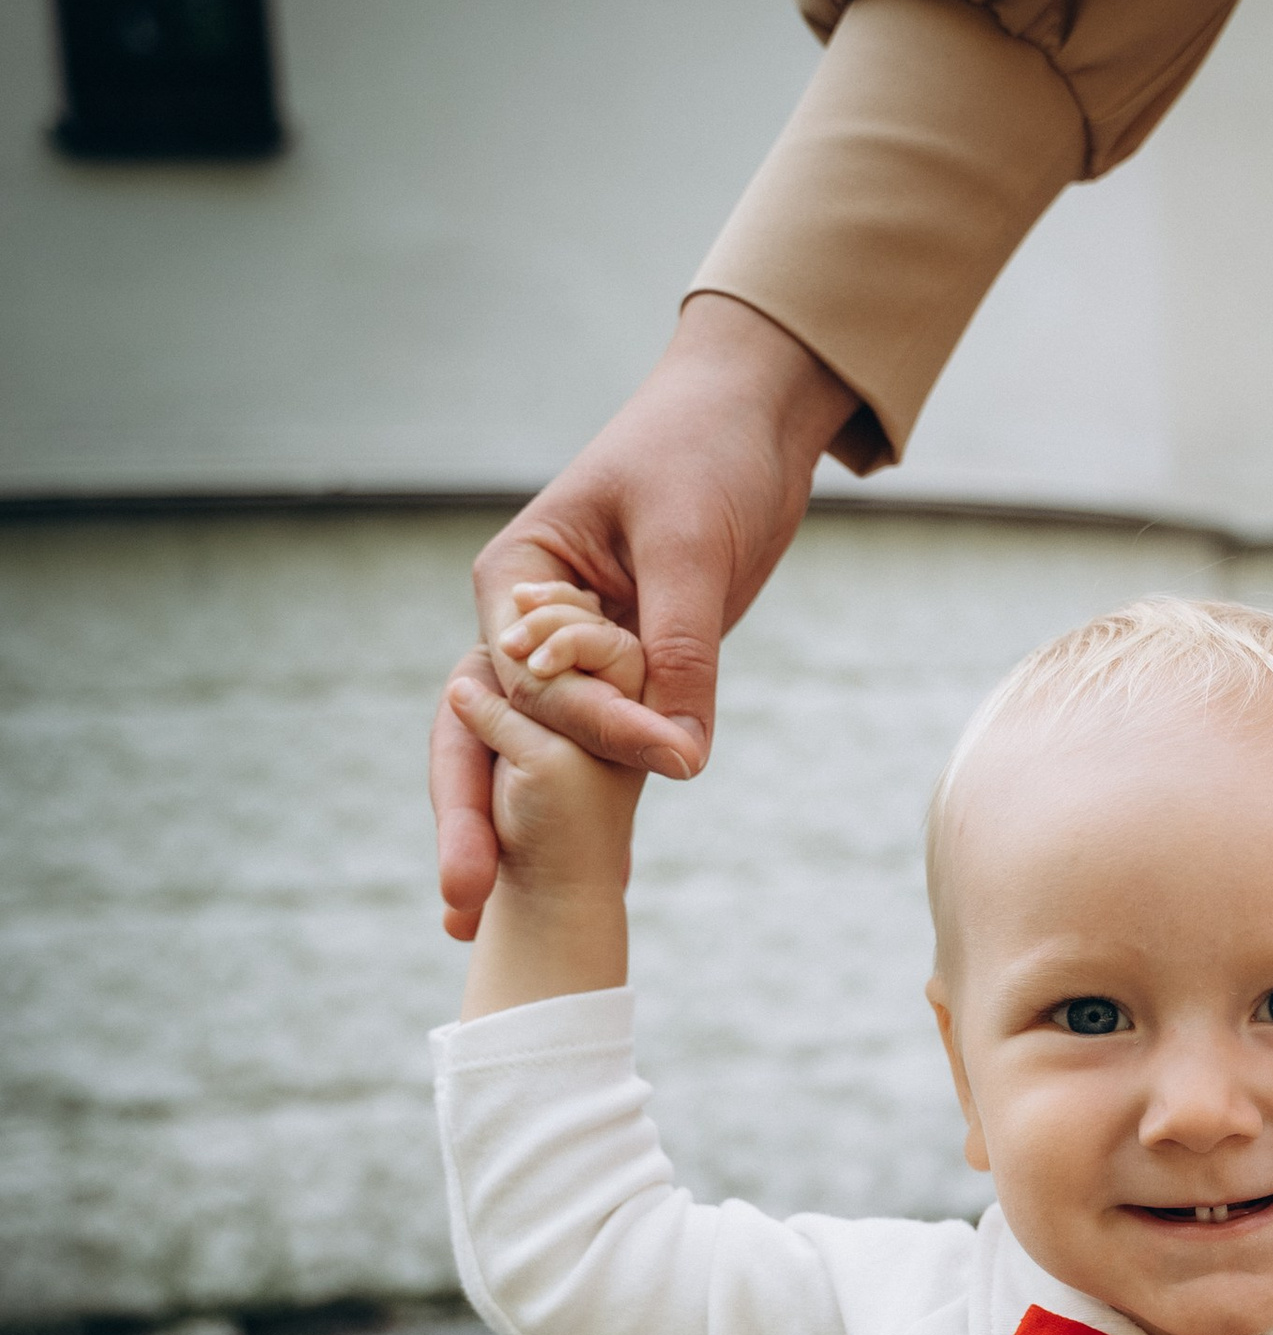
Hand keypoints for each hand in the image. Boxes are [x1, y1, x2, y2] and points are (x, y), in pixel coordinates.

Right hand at [434, 292, 852, 938]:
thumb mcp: (692, 549)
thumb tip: (682, 758)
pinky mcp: (623, 678)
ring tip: (472, 920)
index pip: (530, 679)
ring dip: (500, 833)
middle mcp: (525, 626)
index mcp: (517, 578)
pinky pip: (595, 752)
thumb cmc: (705, 452)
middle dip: (468, 819)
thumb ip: (678, 652)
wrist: (747, 415)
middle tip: (461, 903)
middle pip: (480, 736)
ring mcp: (569, 659)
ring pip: (523, 757)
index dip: (589, 729)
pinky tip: (554, 886)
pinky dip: (579, 810)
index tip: (667, 760)